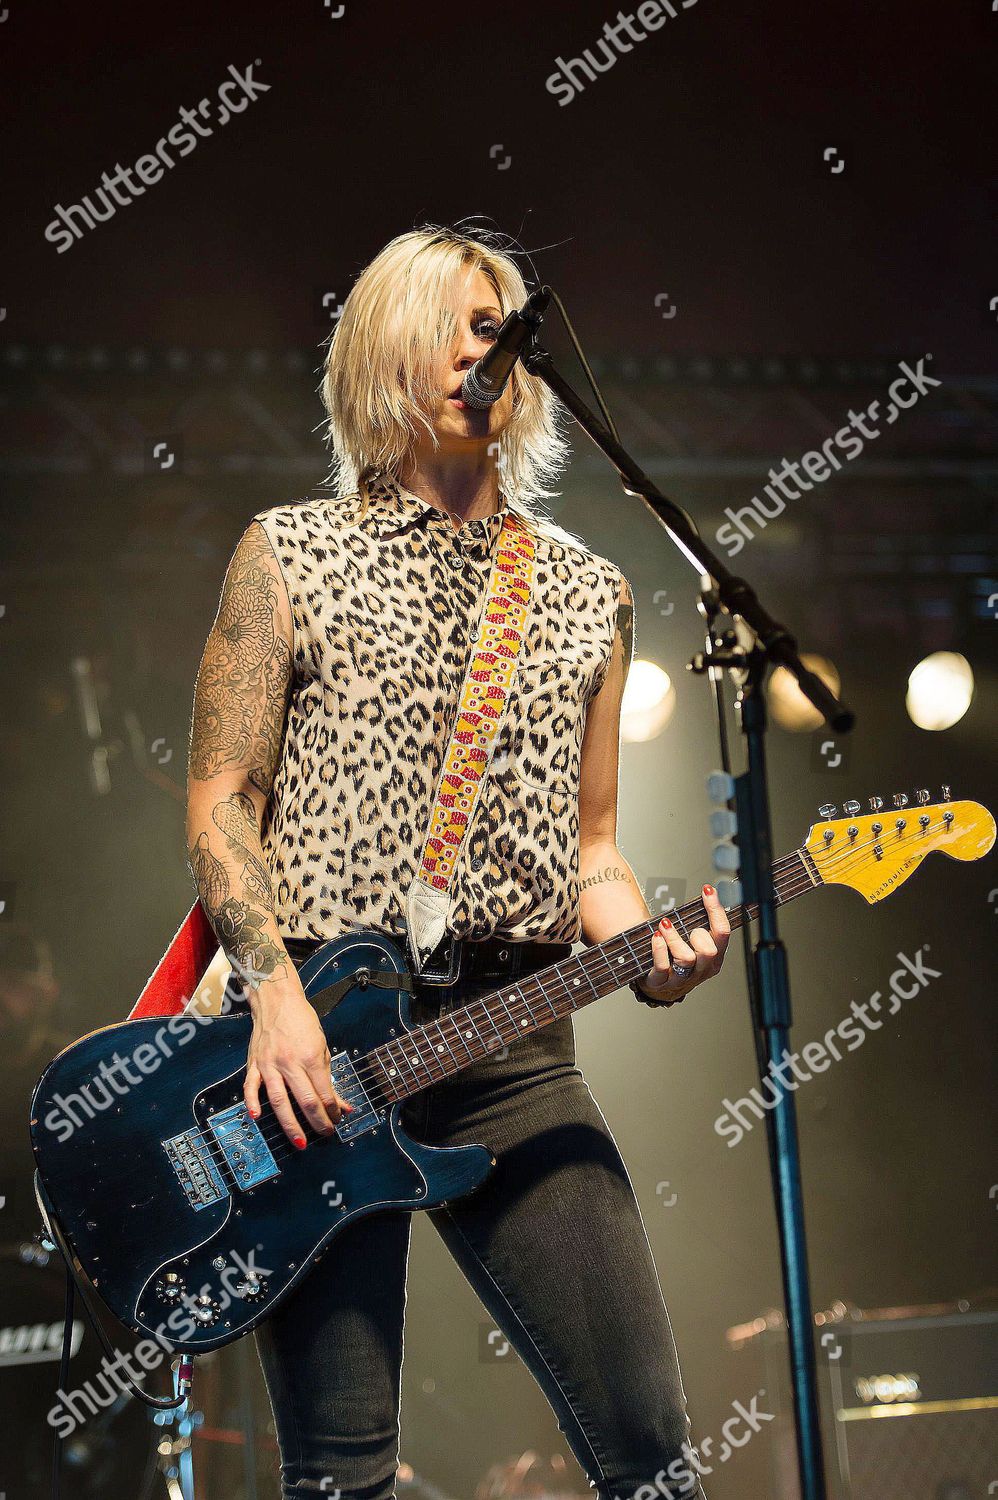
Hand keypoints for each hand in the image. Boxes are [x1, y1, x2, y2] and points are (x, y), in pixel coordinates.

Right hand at [243, 976, 353, 1147]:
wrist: (277, 1000)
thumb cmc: (302, 1021)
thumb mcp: (322, 1045)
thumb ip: (329, 1076)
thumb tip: (341, 1104)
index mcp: (310, 1057)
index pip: (324, 1091)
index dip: (333, 1110)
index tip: (338, 1119)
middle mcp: (290, 1063)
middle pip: (305, 1100)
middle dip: (317, 1122)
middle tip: (325, 1134)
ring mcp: (270, 1065)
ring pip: (279, 1100)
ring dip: (290, 1124)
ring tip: (300, 1142)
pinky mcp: (254, 1064)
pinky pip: (251, 1087)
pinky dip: (253, 1102)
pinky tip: (257, 1117)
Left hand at [634, 884, 730, 1007]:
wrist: (659, 985)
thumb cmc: (677, 957)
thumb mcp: (694, 942)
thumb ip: (702, 922)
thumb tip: (708, 892)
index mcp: (714, 958)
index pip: (723, 932)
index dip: (716, 909)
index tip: (708, 891)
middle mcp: (701, 970)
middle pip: (709, 951)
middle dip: (698, 934)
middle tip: (688, 927)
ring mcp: (681, 979)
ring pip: (685, 959)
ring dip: (674, 937)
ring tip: (664, 924)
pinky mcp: (661, 982)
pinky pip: (662, 967)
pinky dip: (659, 949)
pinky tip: (656, 936)